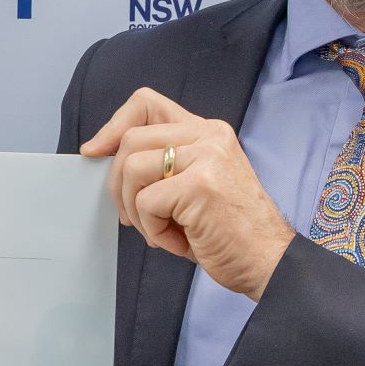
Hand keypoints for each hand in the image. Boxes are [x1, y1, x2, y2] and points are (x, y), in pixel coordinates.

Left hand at [82, 88, 295, 297]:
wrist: (268, 262)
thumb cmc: (227, 232)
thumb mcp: (194, 185)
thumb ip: (161, 164)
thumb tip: (104, 155)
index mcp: (207, 132)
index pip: (147, 103)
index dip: (113, 125)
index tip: (95, 151)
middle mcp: (209, 136)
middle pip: (131, 140)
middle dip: (118, 185)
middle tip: (133, 217)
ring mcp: (206, 157)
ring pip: (132, 169)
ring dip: (135, 210)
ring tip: (161, 231)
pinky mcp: (200, 185)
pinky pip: (146, 202)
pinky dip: (153, 230)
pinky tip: (178, 241)